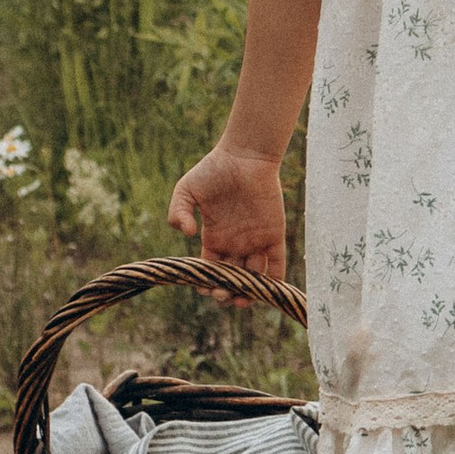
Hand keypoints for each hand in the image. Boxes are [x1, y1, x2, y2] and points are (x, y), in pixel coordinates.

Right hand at [168, 145, 288, 282]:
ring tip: (240, 299)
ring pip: (253, 277)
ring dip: (248, 293)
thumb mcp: (186, 189)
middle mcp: (235, 243)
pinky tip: (266, 291)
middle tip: (222, 295)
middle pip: (231, 279)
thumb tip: (187, 234)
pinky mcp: (274, 234)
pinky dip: (274, 280)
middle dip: (226, 293)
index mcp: (214, 237)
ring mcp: (255, 240)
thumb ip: (178, 211)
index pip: (210, 270)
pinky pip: (276, 263)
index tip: (204, 288)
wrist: (245, 155)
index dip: (207, 283)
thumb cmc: (214, 169)